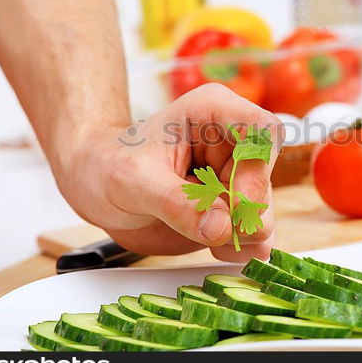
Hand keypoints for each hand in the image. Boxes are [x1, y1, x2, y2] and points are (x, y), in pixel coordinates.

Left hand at [54, 84, 283, 261]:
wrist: (94, 183)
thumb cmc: (108, 163)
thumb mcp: (133, 180)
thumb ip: (176, 203)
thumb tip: (222, 227)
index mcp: (214, 113)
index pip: (264, 132)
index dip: (258, 170)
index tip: (236, 202)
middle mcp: (232, 143)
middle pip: (266, 178)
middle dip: (249, 212)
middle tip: (222, 234)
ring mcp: (233, 178)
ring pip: (264, 209)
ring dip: (244, 235)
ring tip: (212, 243)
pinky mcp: (229, 208)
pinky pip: (253, 233)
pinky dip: (241, 248)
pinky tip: (216, 249)